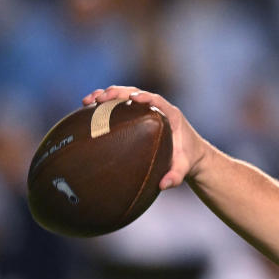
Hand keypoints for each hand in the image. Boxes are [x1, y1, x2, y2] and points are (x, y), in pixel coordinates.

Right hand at [82, 86, 205, 189]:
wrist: (191, 154)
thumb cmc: (187, 159)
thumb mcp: (184, 168)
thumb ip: (176, 176)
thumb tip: (163, 185)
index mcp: (171, 115)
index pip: (158, 101)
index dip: (145, 97)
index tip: (133, 99)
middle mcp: (158, 108)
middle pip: (136, 93)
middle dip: (118, 93)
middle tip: (100, 98)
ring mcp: (146, 109)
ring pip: (125, 96)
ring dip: (107, 96)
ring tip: (87, 101)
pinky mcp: (138, 114)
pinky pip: (120, 106)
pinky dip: (105, 106)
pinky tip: (87, 110)